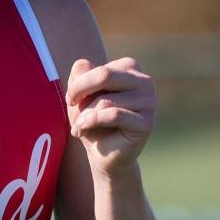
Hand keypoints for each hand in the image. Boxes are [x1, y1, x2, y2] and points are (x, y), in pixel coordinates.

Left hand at [65, 56, 155, 177]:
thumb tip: (83, 64)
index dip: (78, 84)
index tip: (71, 100)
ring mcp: (149, 102)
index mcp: (129, 69)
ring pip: (106, 100)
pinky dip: (92, 122)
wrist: (103, 154)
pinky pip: (114, 116)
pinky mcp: (146, 123)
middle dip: (80, 92)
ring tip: (78, 127)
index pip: (97, 68)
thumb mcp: (80, 94)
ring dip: (84, 115)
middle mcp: (144, 82)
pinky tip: (81, 130)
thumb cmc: (92, 120)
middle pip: (104, 75)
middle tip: (70, 106)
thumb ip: (80, 74)